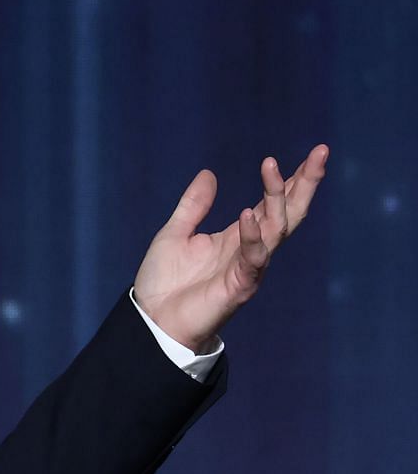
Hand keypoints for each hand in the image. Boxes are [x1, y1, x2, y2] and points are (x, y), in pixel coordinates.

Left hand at [132, 144, 329, 349]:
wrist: (152, 321)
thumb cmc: (164, 283)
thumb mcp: (174, 234)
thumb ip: (193, 206)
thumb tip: (208, 173)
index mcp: (237, 236)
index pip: (273, 202)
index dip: (291, 178)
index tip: (313, 153)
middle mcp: (250, 249)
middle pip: (288, 211)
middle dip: (306, 183)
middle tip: (321, 152)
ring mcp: (249, 267)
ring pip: (276, 229)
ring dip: (277, 198)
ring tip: (272, 168)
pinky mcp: (240, 286)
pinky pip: (253, 258)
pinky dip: (252, 236)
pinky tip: (248, 213)